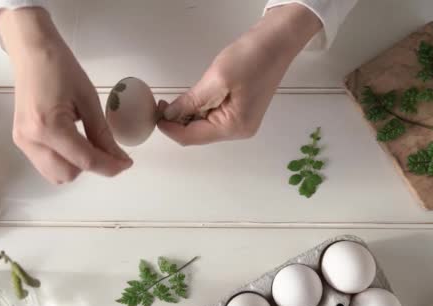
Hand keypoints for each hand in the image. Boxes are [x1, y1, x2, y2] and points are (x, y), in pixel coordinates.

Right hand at [0, 8, 131, 183]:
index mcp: (48, 126)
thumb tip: (118, 158)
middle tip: (106, 148)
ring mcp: (22, 142)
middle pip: (69, 174)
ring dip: (76, 166)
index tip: (127, 163)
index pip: (85, 160)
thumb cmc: (61, 68)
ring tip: (87, 143)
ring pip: (56, 175)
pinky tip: (72, 142)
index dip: (110, 166)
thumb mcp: (88, 99)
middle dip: (91, 166)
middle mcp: (31, 139)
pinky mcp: (20, 141)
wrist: (32, 52)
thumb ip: (102, 133)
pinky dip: (64, 161)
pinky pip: (46, 165)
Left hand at [158, 4, 321, 144]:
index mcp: (234, 127)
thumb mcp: (217, 79)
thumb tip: (170, 116)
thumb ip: (191, 102)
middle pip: (197, 134)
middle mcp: (238, 131)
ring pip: (203, 126)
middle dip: (177, 122)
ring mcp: (240, 122)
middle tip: (162, 104)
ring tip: (173, 100)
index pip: (192, 137)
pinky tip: (190, 99)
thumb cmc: (252, 57)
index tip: (155, 113)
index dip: (170, 128)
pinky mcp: (240, 112)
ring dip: (186, 115)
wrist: (278, 41)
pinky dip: (197, 110)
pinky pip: (212, 117)